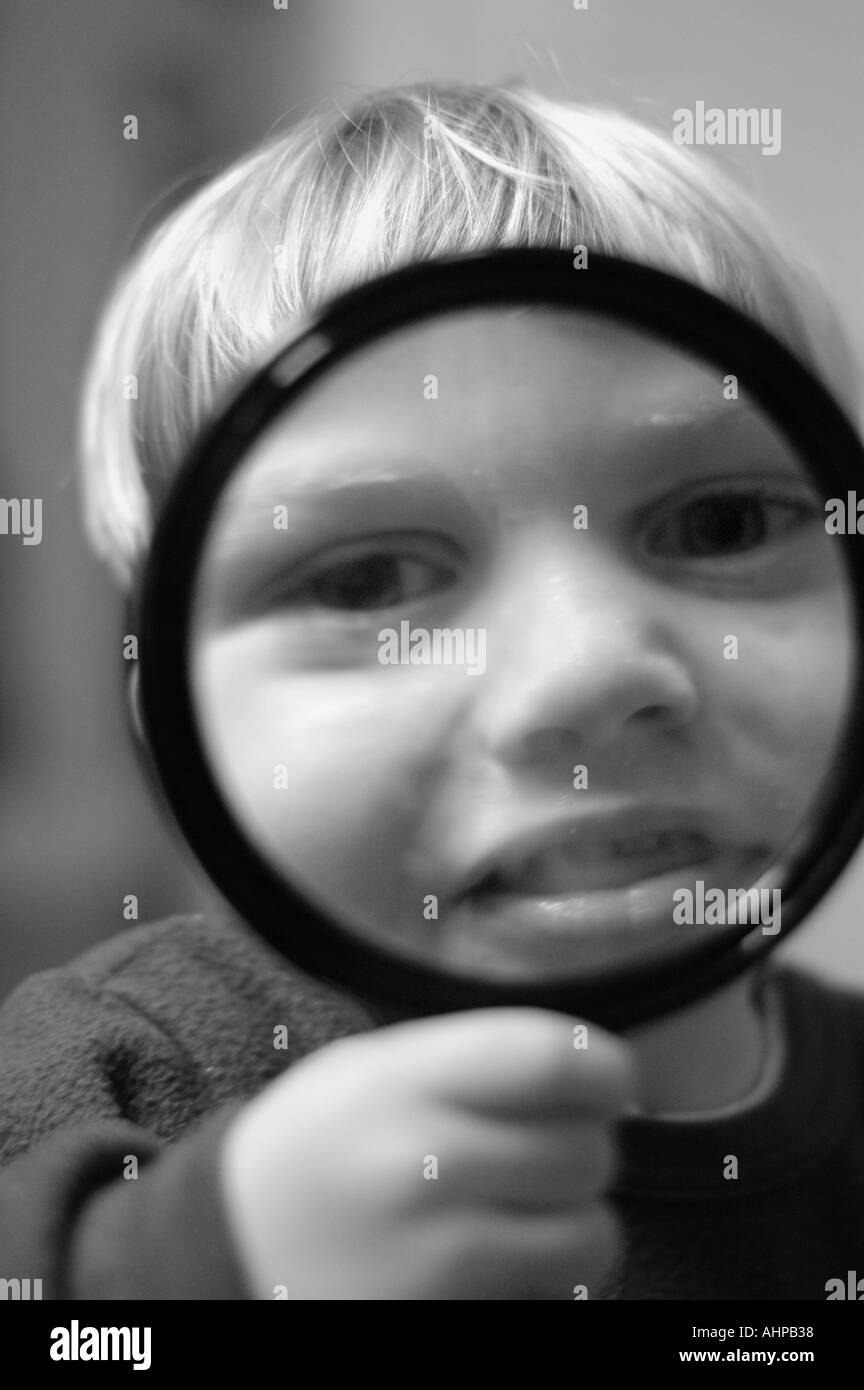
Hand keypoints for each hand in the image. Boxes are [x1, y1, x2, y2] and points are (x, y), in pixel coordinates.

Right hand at [219, 1008, 632, 1299]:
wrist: (230, 1245)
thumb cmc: (317, 1144)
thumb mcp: (372, 1067)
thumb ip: (472, 1060)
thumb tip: (593, 1075)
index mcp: (402, 1082)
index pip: (550, 1060)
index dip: (606, 1069)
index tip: (609, 1079)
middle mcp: (419, 1166)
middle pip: (583, 1149)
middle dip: (587, 1146)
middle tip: (553, 1146)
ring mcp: (432, 1256)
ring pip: (589, 1233)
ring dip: (578, 1218)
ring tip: (533, 1205)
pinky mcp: (445, 1317)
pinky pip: (554, 1295)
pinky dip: (551, 1277)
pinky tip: (505, 1254)